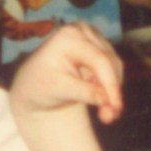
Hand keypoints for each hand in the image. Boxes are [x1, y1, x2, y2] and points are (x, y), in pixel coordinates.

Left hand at [10, 23, 124, 125]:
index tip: (116, 106)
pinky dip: (111, 87)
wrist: (34, 84)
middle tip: (109, 118)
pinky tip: (104, 105)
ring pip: (114, 66)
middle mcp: (83, 31)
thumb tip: (105, 99)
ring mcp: (92, 37)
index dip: (110, 83)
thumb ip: (82, 92)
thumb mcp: (58, 90)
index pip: (99, 59)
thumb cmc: (41, 85)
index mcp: (69, 36)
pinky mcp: (99, 47)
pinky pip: (113, 68)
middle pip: (109, 62)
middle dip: (112, 91)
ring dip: (113, 92)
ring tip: (105, 115)